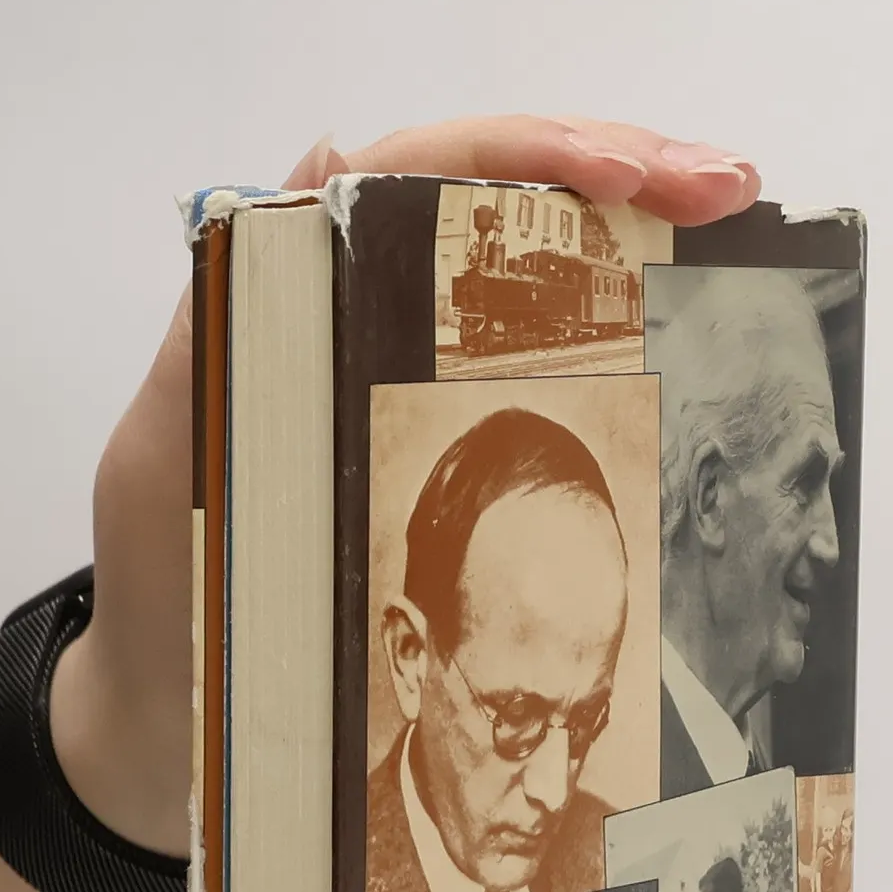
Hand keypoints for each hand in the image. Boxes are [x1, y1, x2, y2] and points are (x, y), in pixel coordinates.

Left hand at [63, 116, 762, 856]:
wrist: (176, 734)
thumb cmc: (166, 610)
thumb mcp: (169, 461)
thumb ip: (222, 328)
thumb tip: (321, 163)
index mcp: (283, 311)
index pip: (413, 179)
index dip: (525, 158)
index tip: (629, 174)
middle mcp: (350, 332)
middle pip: (492, 209)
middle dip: (614, 175)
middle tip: (724, 184)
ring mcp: (400, 397)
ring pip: (525, 287)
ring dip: (631, 247)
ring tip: (726, 229)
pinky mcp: (432, 467)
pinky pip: (529, 387)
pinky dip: (610, 351)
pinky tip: (680, 339)